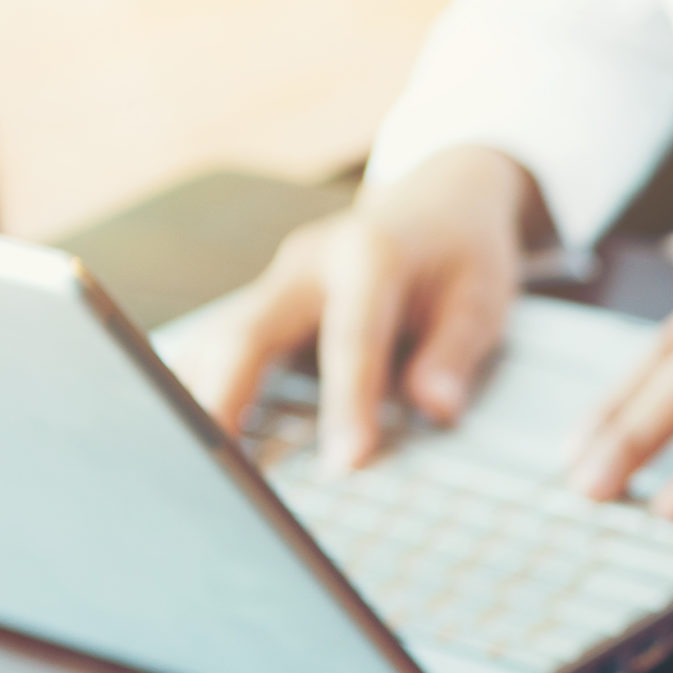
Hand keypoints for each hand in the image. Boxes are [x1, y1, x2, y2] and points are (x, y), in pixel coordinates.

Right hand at [171, 145, 535, 467]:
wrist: (434, 201)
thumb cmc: (460, 254)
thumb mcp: (483, 297)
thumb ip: (456, 353)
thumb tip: (435, 409)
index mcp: (370, 255)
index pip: (352, 337)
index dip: (348, 402)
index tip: (347, 462)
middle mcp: (308, 263)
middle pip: (250, 331)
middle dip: (227, 398)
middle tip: (217, 468)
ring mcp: (274, 282)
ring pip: (218, 339)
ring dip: (199, 400)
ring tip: (193, 470)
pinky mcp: (259, 302)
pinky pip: (217, 346)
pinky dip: (199, 390)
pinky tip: (190, 437)